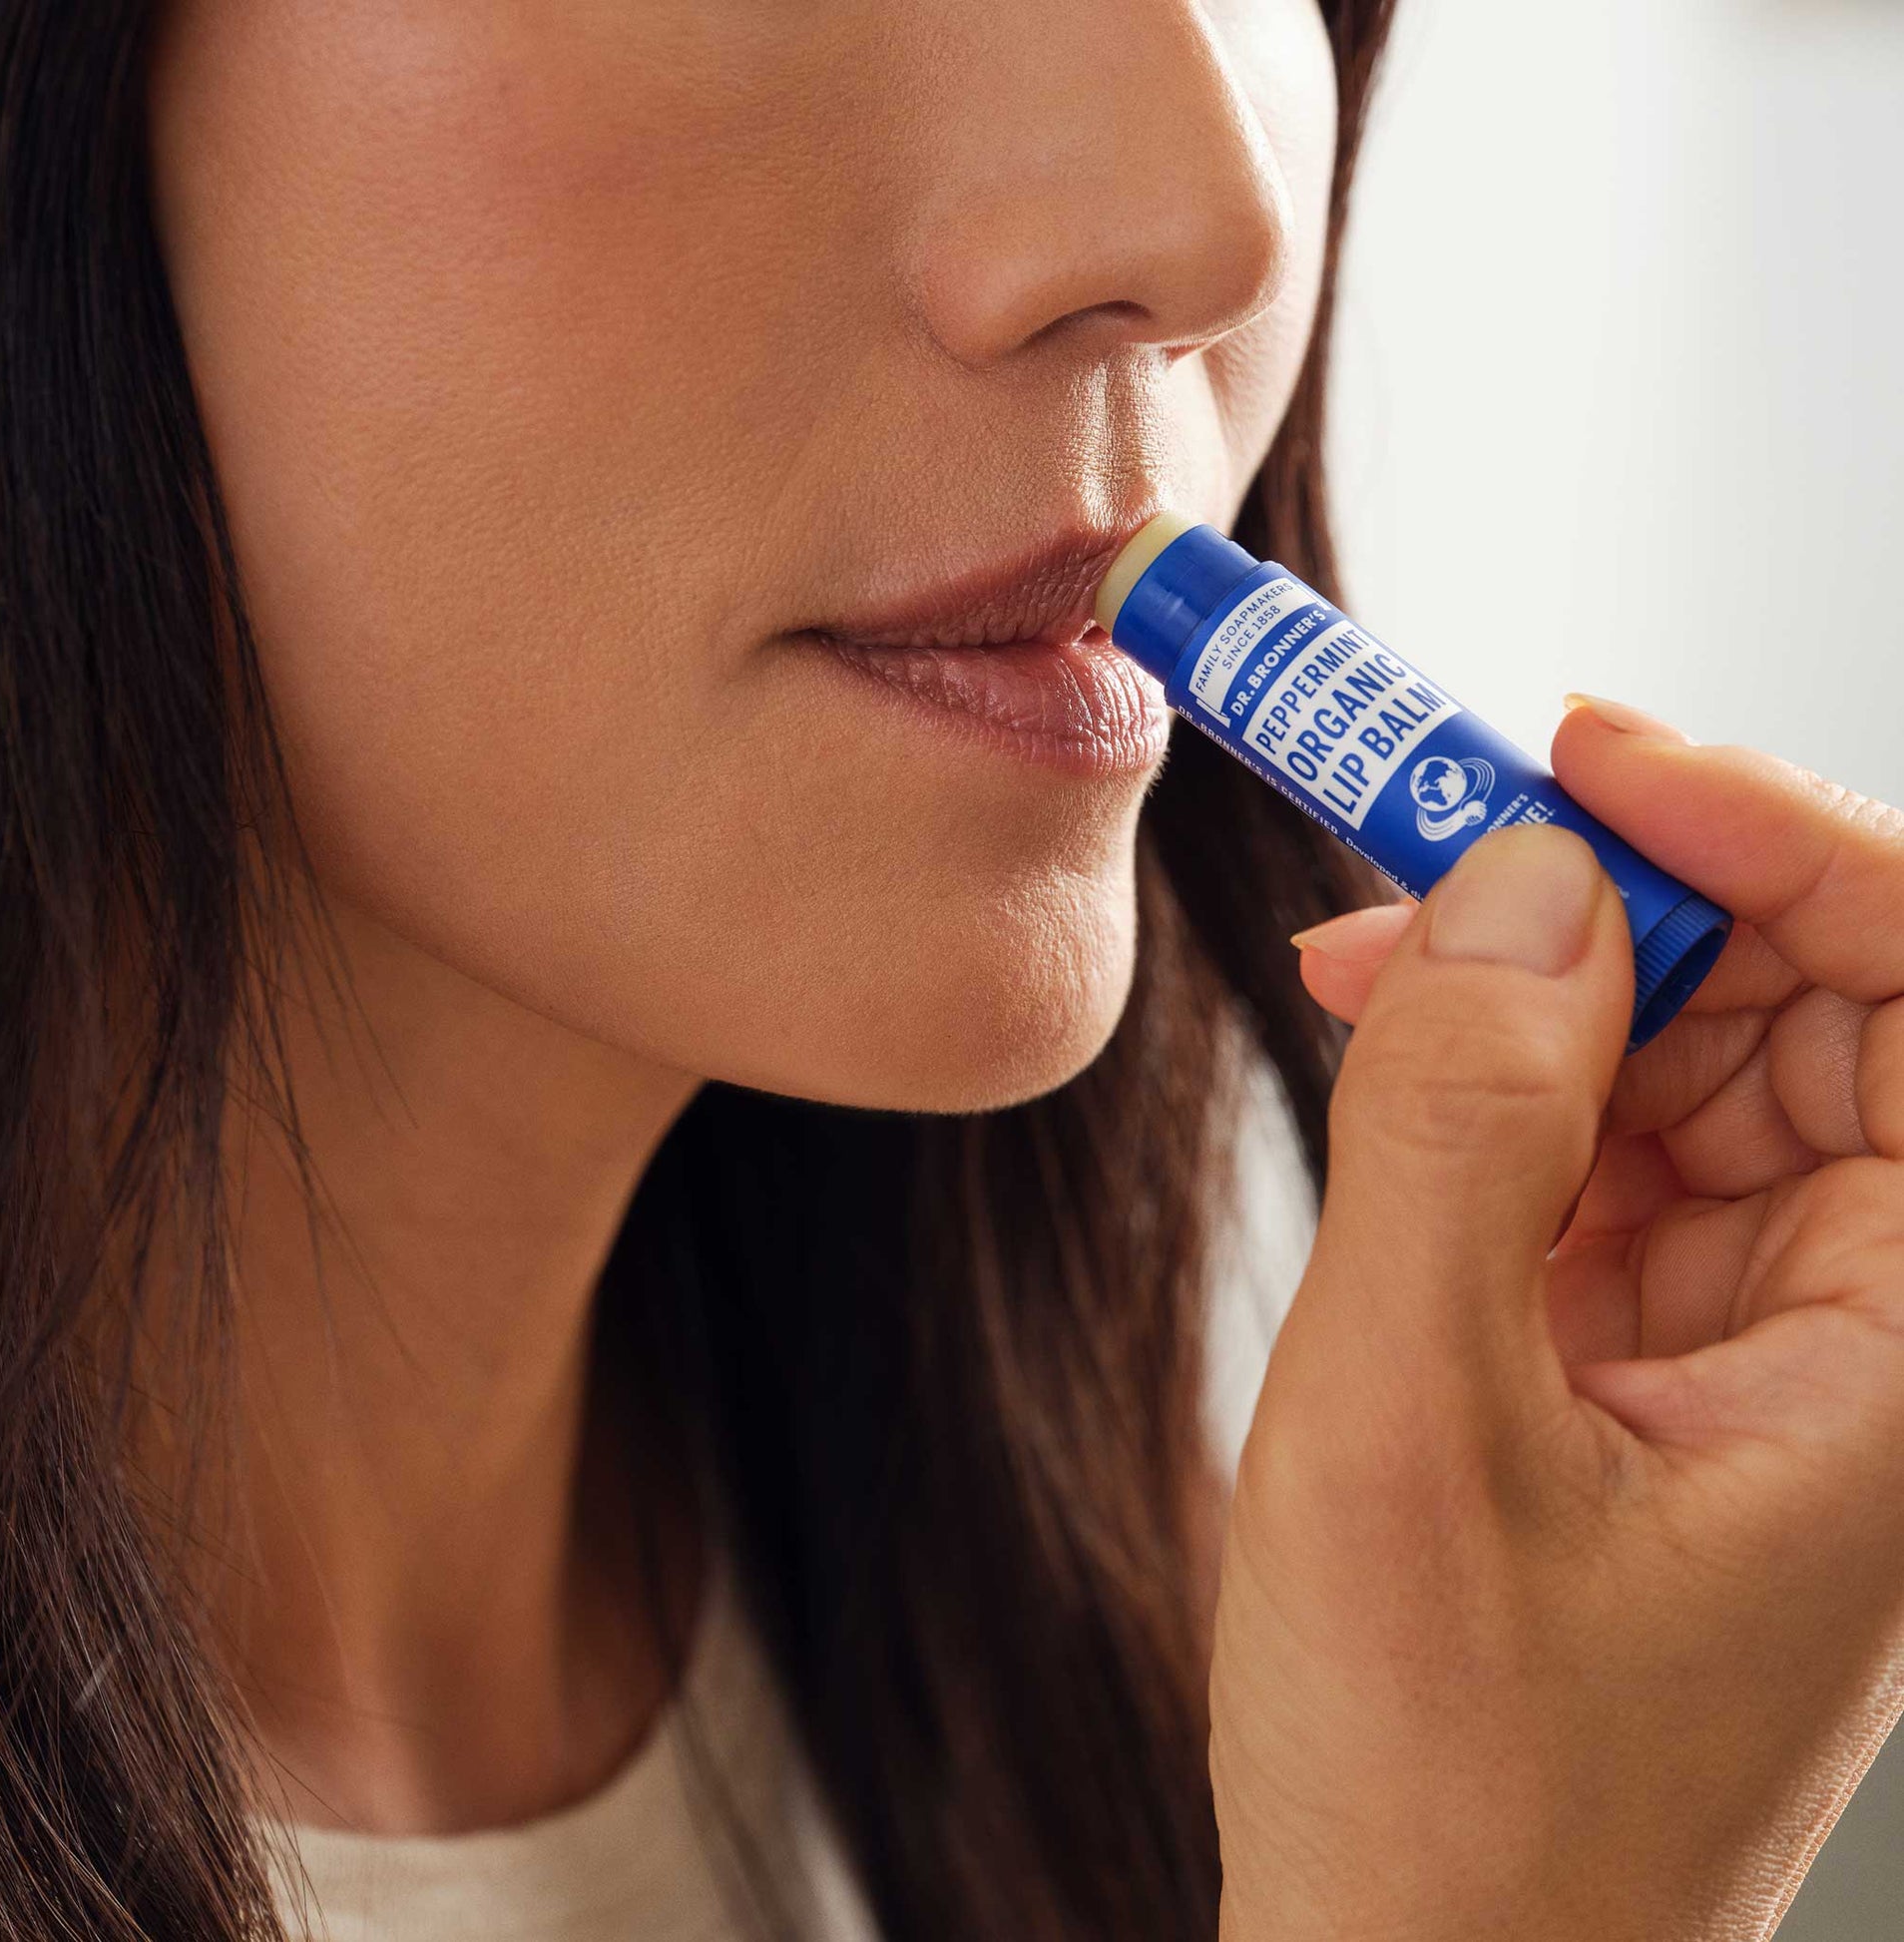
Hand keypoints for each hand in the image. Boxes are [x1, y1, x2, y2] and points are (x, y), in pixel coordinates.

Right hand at [1210, 699, 1903, 1940]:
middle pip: (1808, 1011)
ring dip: (1536, 995)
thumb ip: (1467, 1127)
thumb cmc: (1452, 1787)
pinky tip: (1392, 1073)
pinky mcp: (1664, 1365)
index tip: (1583, 756)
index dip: (1775, 838)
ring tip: (1366, 974)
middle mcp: (1881, 1339)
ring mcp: (1773, 1350)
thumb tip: (1509, 884)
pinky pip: (1610, 1160)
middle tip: (1421, 837)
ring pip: (1694, 1071)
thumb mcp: (1412, 1429)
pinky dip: (1499, 1094)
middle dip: (1618, 902)